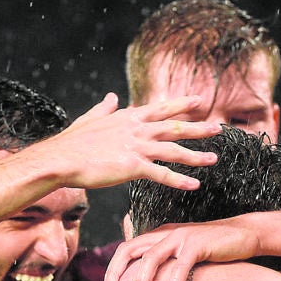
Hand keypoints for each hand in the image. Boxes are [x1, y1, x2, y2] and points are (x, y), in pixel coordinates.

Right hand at [30, 93, 220, 191]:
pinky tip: (194, 185)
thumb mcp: (91, 118)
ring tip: (214, 159)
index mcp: (128, 117)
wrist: (61, 158)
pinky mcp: (132, 167)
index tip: (199, 101)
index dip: (181, 104)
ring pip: (174, 150)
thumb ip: (105, 108)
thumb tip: (112, 96)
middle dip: (198, 128)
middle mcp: (137, 129)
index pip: (161, 108)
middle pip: (175, 127)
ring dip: (196, 155)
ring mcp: (136, 147)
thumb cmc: (72, 142)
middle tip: (219, 128)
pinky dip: (179, 180)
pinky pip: (162, 175)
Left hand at [104, 221, 259, 280]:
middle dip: (117, 275)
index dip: (113, 271)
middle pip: (130, 251)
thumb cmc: (215, 250)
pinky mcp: (197, 244)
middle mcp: (165, 234)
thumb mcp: (184, 255)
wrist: (246, 235)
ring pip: (151, 260)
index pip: (126, 250)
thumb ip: (167, 264)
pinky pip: (179, 267)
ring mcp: (181, 237)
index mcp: (159, 236)